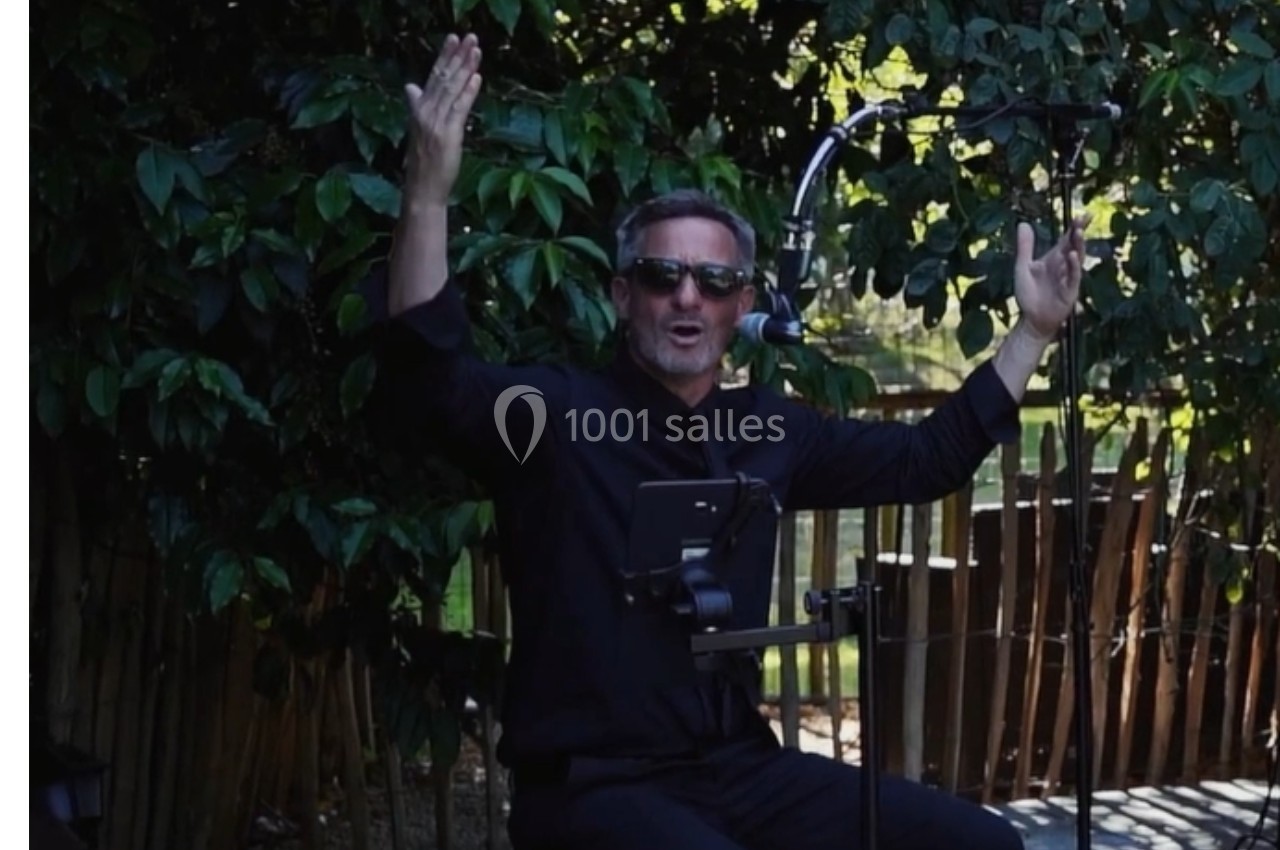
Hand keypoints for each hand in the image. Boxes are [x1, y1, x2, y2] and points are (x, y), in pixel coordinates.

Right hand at [403, 33, 482, 204]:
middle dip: (456, 56)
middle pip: (442, 78)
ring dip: (465, 68)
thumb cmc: (424, 164)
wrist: (422, 190)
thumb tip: (411, 86)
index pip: (432, 77)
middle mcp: (424, 113)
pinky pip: (459, 109)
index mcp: (418, 110)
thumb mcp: (418, 131)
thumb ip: (417, 106)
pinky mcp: (447, 135)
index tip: (453, 39)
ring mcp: (435, 124)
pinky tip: (476, 78)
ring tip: (476, 51)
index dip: (443, 57)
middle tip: (469, 37)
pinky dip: (468, 92)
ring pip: (451, 90)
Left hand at [1013, 214, 1088, 341]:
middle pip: (1074, 245)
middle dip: (1078, 232)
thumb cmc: (1029, 294)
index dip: (1075, 227)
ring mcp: (1068, 278)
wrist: (1031, 319)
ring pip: (1076, 259)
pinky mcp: (1069, 291)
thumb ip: (1025, 247)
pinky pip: (1073, 277)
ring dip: (1078, 246)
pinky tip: (1071, 256)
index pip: (1067, 239)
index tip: (1084, 215)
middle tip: (1083, 218)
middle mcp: (1064, 266)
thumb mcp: (1023, 267)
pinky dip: (1072, 266)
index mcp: (1054, 258)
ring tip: (1078, 232)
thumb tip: (1023, 223)